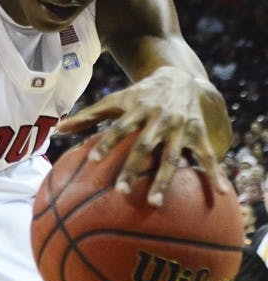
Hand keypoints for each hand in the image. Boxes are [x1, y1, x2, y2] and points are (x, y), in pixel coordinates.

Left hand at [58, 66, 228, 205]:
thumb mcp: (114, 100)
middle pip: (144, 146)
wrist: (179, 77)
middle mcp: (159, 120)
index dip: (108, 142)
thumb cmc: (138, 95)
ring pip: (173, 156)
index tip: (94, 160)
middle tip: (121, 192)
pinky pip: (208, 156)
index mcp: (137, 111)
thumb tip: (57, 130)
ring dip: (165, 180)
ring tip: (155, 203)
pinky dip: (215, 174)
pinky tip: (222, 194)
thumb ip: (88, 116)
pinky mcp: (199, 134)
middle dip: (133, 168)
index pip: (119, 128)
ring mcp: (180, 128)